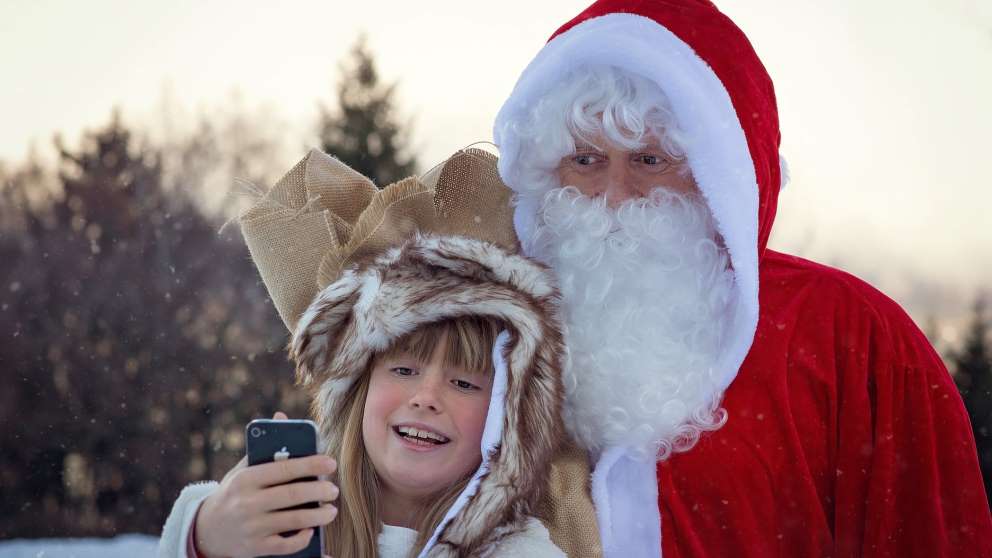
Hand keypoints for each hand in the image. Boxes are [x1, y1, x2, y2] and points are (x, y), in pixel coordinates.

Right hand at [194, 412, 338, 557]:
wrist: (206, 530)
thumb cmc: (234, 493)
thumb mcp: (241, 469)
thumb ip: (263, 447)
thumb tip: (281, 416)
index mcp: (246, 479)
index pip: (283, 469)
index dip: (310, 465)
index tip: (331, 463)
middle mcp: (247, 503)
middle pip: (291, 496)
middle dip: (318, 491)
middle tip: (334, 489)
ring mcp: (252, 527)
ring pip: (292, 521)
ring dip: (317, 516)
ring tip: (332, 511)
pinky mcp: (256, 548)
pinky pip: (285, 545)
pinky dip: (301, 539)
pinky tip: (312, 531)